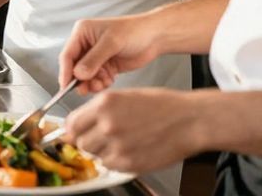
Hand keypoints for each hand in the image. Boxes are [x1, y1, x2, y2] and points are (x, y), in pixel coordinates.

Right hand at [58, 14, 160, 93]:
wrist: (155, 37)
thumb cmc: (134, 31)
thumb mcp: (112, 43)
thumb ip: (94, 60)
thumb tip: (78, 74)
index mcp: (82, 32)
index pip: (68, 55)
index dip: (66, 72)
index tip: (66, 86)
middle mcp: (86, 44)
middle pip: (75, 67)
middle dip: (81, 80)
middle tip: (87, 89)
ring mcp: (96, 56)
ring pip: (86, 76)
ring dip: (92, 82)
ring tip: (103, 83)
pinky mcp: (106, 66)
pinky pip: (97, 79)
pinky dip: (101, 83)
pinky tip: (110, 80)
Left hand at [64, 88, 207, 173]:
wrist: (190, 120)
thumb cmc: (163, 105)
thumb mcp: (125, 96)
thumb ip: (100, 109)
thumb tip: (82, 121)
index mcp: (105, 104)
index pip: (71, 123)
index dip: (74, 128)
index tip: (77, 130)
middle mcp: (108, 125)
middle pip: (80, 142)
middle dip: (87, 140)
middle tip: (101, 137)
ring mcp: (118, 146)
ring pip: (94, 155)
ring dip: (102, 151)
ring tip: (121, 141)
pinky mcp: (129, 163)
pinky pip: (110, 165)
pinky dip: (116, 161)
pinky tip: (130, 149)